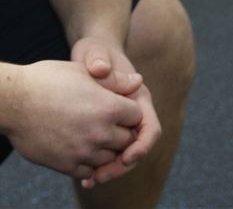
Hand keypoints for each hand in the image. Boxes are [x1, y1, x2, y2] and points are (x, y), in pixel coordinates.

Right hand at [6, 60, 142, 181]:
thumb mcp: (82, 71)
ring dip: (105, 148)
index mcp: (107, 107)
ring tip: (89, 133)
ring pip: (110, 157)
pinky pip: (90, 171)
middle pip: (127, 139)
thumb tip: (139, 82)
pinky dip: (88, 162)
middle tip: (103, 120)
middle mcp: (100, 132)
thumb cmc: (46, 80)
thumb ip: (114, 81)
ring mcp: (84, 152)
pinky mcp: (68, 165)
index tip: (114, 105)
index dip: (127, 109)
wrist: (11, 101)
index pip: (137, 116)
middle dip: (120, 130)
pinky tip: (77, 147)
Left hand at [70, 36, 162, 188]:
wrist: (90, 56)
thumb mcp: (95, 53)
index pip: (150, 129)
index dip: (140, 146)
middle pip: (136, 148)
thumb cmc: (95, 51)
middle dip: (122, 166)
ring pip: (122, 155)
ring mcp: (122, 123)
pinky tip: (83, 176)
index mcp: (139, 98)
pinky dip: (99, 165)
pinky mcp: (108, 130)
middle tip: (101, 176)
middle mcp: (134, 114)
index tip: (126, 157)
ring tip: (90, 180)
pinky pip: (109, 152)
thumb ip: (99, 60)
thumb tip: (100, 69)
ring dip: (110, 170)